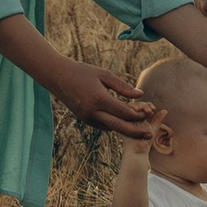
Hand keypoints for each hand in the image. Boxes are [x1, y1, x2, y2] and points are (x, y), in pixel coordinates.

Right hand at [46, 58, 160, 137]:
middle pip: (119, 126)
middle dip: (136, 131)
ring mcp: (87, 117)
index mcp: (99, 99)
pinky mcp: (84, 119)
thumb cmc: (82, 71)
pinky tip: (123, 122)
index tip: (149, 113)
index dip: (138, 114)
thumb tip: (140, 95)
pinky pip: (102, 125)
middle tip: (150, 134)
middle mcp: (92, 112)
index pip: (124, 112)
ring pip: (111, 128)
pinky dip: (114, 125)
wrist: (57, 76)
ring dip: (125, 128)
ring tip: (140, 128)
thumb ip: (123, 86)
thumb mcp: (104, 75)